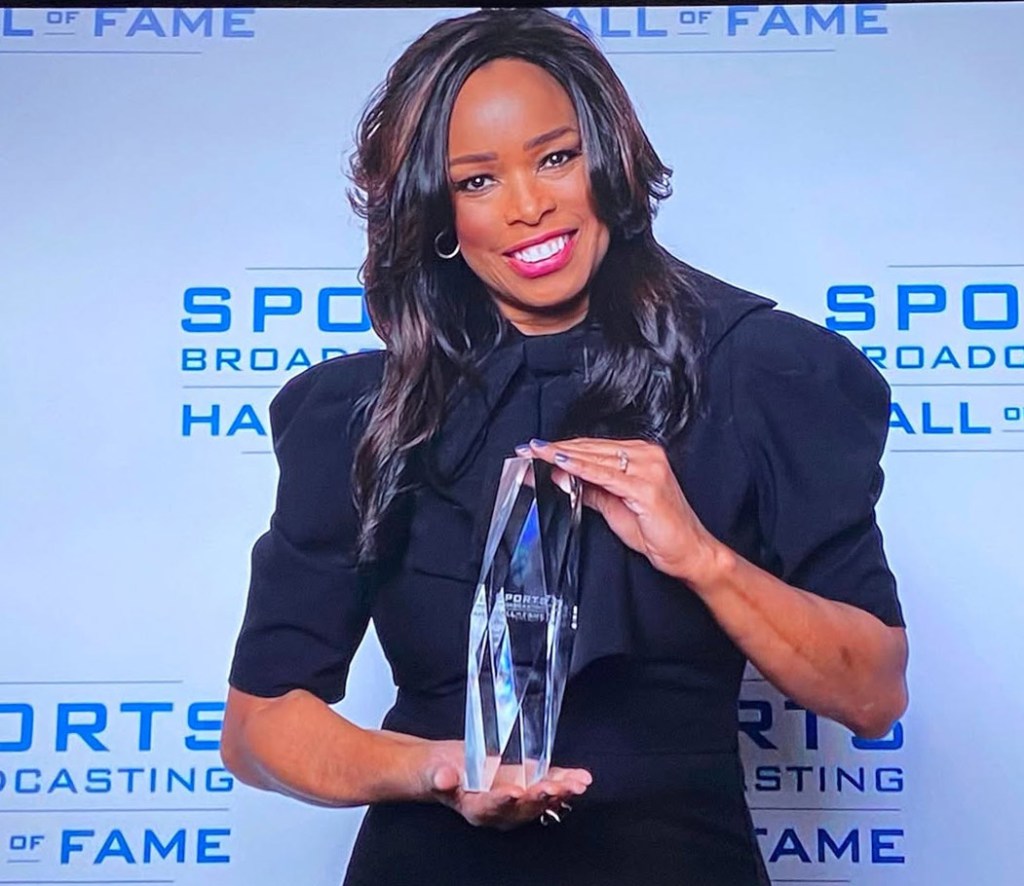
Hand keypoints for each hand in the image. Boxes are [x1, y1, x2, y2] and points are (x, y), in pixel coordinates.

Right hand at [419, 739, 591, 830]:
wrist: (451, 769)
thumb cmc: (441, 771)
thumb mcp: (434, 771)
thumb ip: (440, 777)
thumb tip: (442, 778)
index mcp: (476, 808)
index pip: (489, 807)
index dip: (501, 801)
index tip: (512, 792)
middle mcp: (501, 810)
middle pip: (522, 808)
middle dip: (539, 798)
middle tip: (553, 788)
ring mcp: (518, 800)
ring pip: (541, 800)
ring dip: (560, 792)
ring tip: (577, 784)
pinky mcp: (529, 785)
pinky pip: (549, 785)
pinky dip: (566, 781)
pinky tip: (581, 778)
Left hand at [520, 438, 719, 584]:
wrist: (690, 552)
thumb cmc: (659, 532)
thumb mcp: (615, 507)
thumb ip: (590, 490)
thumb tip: (560, 477)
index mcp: (640, 455)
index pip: (592, 447)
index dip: (560, 448)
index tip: (533, 451)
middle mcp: (646, 455)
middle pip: (590, 448)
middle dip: (554, 450)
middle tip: (525, 451)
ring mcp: (648, 468)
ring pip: (594, 457)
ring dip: (561, 456)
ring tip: (535, 455)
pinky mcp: (646, 486)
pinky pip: (605, 475)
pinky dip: (581, 469)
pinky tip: (561, 464)